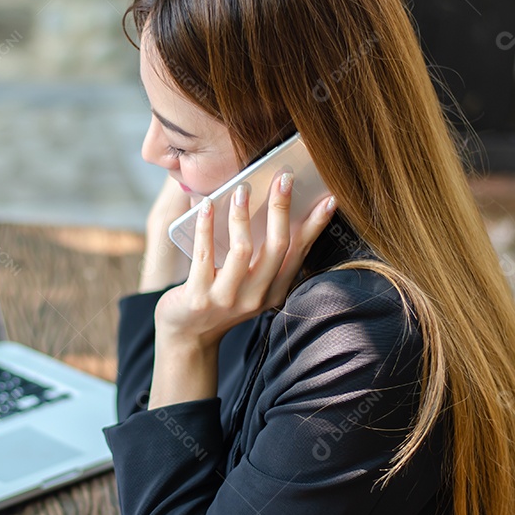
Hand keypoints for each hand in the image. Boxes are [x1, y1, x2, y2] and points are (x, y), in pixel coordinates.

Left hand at [147, 172, 336, 407]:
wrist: (186, 337)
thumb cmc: (217, 299)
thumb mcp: (247, 283)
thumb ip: (258, 256)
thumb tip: (264, 204)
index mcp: (273, 292)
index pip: (299, 253)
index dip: (315, 226)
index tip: (328, 198)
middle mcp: (256, 298)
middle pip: (277, 247)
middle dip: (281, 208)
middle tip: (283, 177)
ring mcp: (228, 300)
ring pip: (243, 250)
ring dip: (242, 216)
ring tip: (240, 189)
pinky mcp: (199, 298)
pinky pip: (205, 255)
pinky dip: (206, 227)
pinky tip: (205, 206)